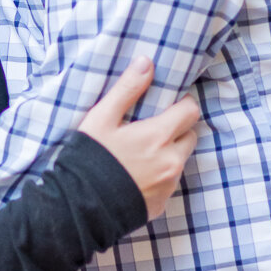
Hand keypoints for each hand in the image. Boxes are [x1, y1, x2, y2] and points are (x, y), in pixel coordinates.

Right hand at [77, 59, 200, 221]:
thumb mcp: (101, 118)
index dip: (182, 105)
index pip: (190, 112)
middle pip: (190, 136)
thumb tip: (146, 62)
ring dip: (169, 154)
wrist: (80, 207)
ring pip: (180, 160)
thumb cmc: (89, 159)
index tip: (168, 106)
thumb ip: (127, 90)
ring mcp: (168, 185)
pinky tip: (137, 175)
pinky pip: (169, 183)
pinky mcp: (161, 204)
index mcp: (158, 137)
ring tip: (142, 154)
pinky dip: (160, 176)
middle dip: (177, 130)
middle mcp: (170, 162)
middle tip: (153, 129)